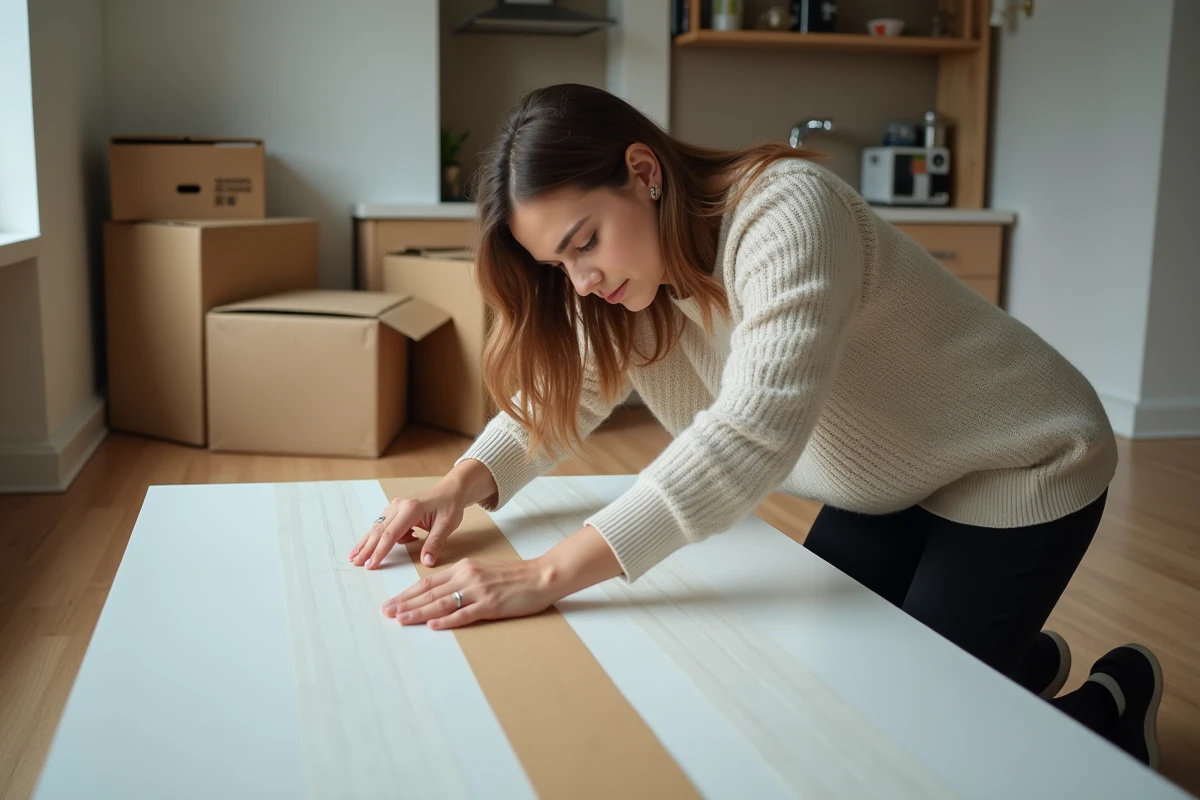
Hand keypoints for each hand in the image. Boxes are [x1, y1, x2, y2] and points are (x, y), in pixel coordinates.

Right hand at [350, 483, 463, 569]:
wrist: (451, 489)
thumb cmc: (450, 505)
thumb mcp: (447, 526)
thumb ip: (435, 544)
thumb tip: (427, 562)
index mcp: (410, 509)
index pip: (391, 534)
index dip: (380, 551)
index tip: (370, 564)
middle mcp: (399, 506)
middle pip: (379, 530)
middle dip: (366, 548)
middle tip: (355, 562)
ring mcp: (395, 506)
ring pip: (378, 526)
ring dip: (368, 542)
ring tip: (355, 555)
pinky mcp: (396, 509)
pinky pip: (384, 525)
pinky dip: (380, 537)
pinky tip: (380, 548)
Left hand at [382, 524, 624, 630]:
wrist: (541, 576)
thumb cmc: (514, 575)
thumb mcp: (483, 570)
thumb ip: (461, 579)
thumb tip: (438, 593)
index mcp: (463, 568)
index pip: (428, 582)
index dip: (407, 593)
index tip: (391, 602)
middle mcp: (467, 577)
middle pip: (429, 593)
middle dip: (405, 603)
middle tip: (386, 613)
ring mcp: (478, 591)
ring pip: (441, 603)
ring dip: (418, 612)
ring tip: (400, 620)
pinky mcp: (491, 605)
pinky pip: (464, 614)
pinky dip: (446, 620)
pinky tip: (432, 625)